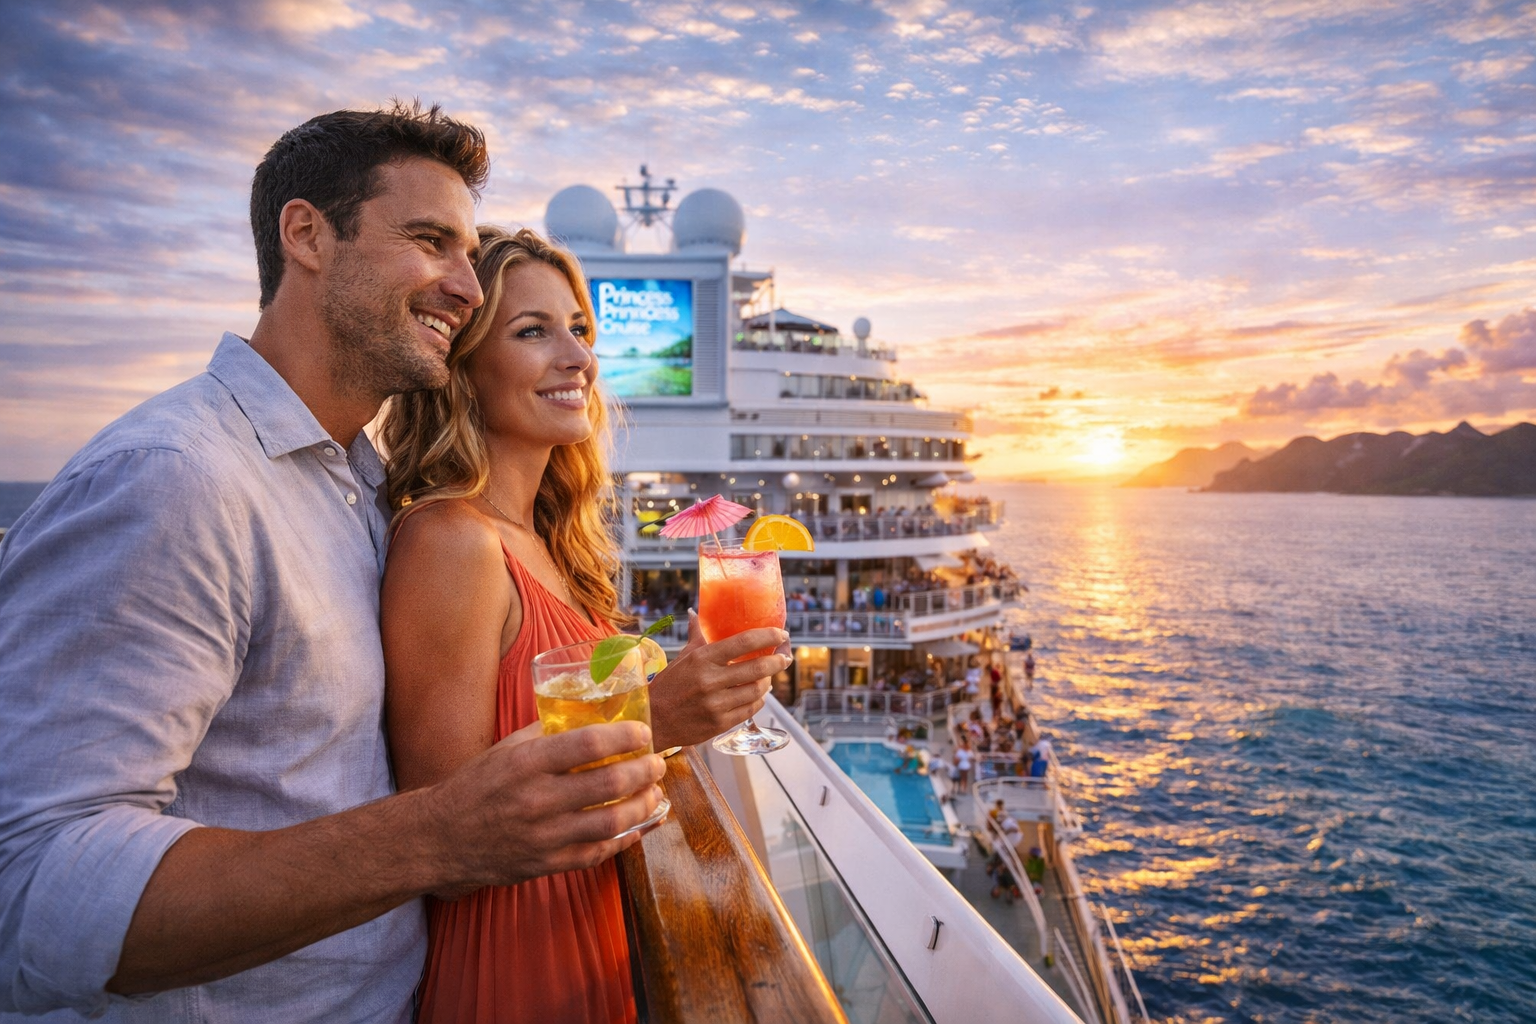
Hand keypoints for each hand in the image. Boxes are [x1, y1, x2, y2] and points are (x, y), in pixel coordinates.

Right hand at [426, 721, 664, 896]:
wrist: (440, 839)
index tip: (643, 733)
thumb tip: (588, 715)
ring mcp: (543, 836)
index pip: (588, 744)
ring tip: (654, 793)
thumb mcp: (505, 750)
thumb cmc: (476, 786)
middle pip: (609, 783)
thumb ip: (545, 734)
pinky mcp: (546, 865)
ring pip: (611, 822)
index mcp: (526, 763)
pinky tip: (639, 827)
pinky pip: (597, 853)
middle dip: (644, 771)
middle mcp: (537, 799)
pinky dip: (625, 840)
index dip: (625, 737)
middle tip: (657, 763)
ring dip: (643, 806)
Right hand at [647, 610, 790, 749]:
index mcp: (702, 659)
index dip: (768, 636)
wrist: (654, 721)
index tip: (781, 634)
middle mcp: (710, 680)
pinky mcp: (720, 723)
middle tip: (785, 657)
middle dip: (778, 661)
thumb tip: (695, 613)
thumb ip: (695, 636)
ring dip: (768, 682)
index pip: (743, 642)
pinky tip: (759, 694)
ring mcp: (716, 704)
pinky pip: (750, 709)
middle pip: (757, 668)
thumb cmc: (669, 686)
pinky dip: (759, 700)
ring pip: (757, 691)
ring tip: (769, 676)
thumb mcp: (682, 658)